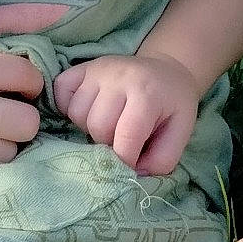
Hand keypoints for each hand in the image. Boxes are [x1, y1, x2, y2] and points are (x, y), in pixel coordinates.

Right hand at [54, 52, 200, 175]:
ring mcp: (98, 69)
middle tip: (121, 138)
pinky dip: (68, 106)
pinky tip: (89, 109)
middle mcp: (120, 77)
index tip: (130, 165)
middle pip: (97, 126)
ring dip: (88, 126)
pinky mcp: (83, 67)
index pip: (125, 138)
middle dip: (107, 142)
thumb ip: (161, 160)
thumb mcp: (181, 132)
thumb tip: (131, 174)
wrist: (167, 71)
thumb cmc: (173, 106)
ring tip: (108, 122)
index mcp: (147, 93)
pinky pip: (61, 92)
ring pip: (76, 113)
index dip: (125, 161)